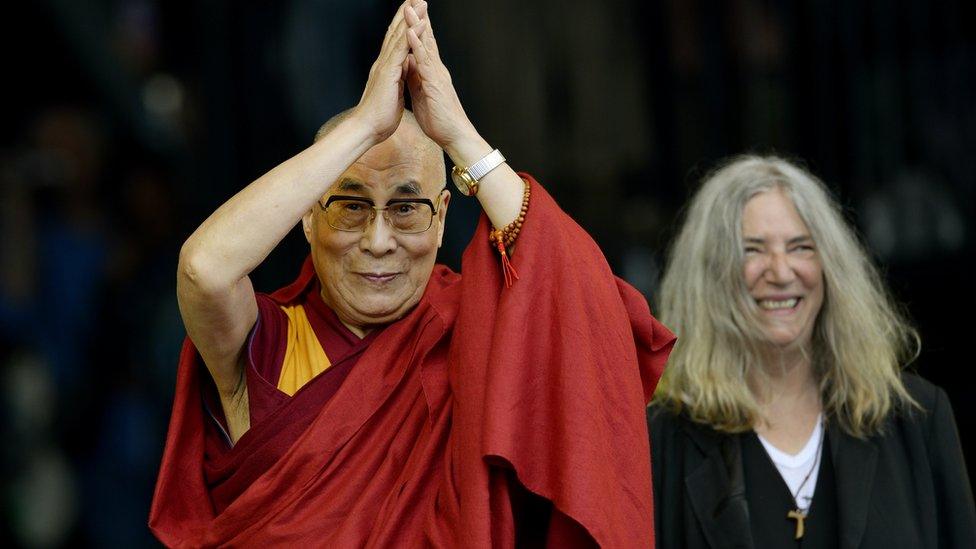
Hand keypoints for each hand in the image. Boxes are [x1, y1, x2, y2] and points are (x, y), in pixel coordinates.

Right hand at [352, 1, 427, 142]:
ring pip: (399, 35)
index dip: (405, 26)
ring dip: (411, 17)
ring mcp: (385, 65)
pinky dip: (411, 35)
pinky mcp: (389, 72)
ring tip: (420, 1)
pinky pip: (402, 49)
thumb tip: (402, 72)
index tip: (414, 11)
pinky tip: (420, 23)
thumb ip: (397, 79)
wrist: (367, 128)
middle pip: (396, 32)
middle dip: (407, 13)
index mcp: (387, 68)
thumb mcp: (393, 92)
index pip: (397, 42)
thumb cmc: (379, 116)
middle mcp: (384, 62)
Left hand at [404, 1, 476, 149]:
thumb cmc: (439, 119)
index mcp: (431, 72)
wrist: (453, 136)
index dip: (416, 28)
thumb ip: (416, 78)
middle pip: (426, 39)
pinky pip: (424, 60)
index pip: (423, 45)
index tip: (409, 12)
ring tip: (409, 8)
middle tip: (411, 0)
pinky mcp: (434, 83)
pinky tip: (411, 32)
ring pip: (425, 45)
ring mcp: (436, 74)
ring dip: (417, 25)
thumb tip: (409, 66)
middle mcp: (436, 69)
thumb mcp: (422, 94)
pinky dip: (417, 45)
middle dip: (418, 19)